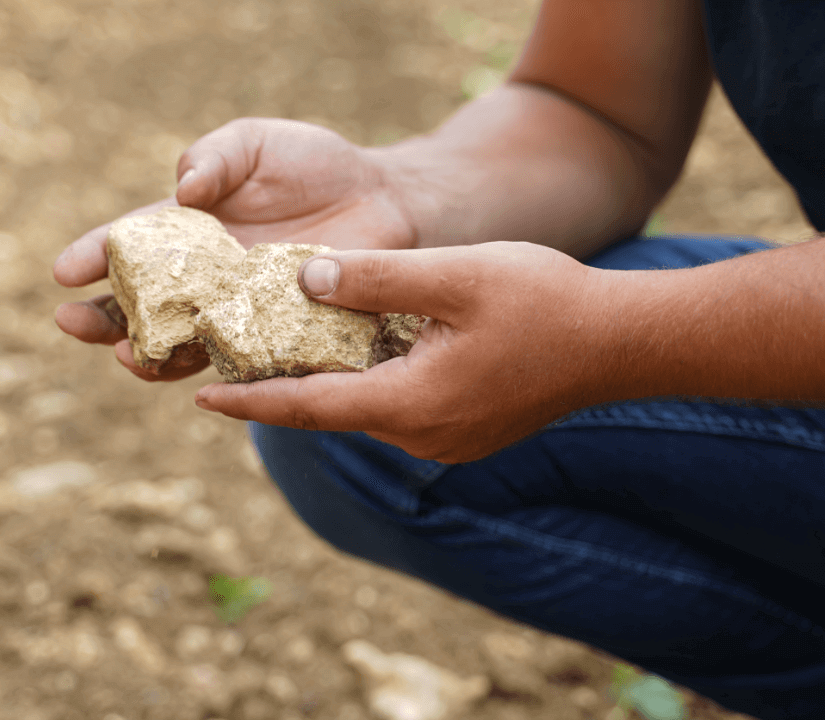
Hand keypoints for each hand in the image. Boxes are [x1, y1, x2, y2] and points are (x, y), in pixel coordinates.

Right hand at [53, 119, 418, 381]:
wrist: (384, 199)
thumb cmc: (313, 165)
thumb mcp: (254, 143)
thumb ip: (214, 157)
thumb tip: (182, 191)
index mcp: (188, 230)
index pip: (130, 246)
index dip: (95, 256)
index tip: (64, 271)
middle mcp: (206, 279)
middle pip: (142, 307)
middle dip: (102, 318)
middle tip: (72, 324)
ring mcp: (242, 313)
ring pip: (185, 346)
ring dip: (151, 356)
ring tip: (127, 357)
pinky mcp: (283, 337)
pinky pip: (248, 363)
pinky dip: (224, 372)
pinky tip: (205, 373)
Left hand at [194, 242, 616, 462]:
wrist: (621, 342)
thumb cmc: (546, 300)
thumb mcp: (455, 274)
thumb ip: (376, 278)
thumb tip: (304, 279)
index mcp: (412, 403)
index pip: (310, 408)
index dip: (252, 403)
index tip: (203, 398)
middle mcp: (423, 436)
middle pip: (334, 412)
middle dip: (283, 389)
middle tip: (233, 362)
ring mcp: (449, 441)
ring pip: (368, 412)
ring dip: (331, 385)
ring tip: (287, 353)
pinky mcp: (468, 434)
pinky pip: (400, 412)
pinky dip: (370, 386)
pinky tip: (362, 356)